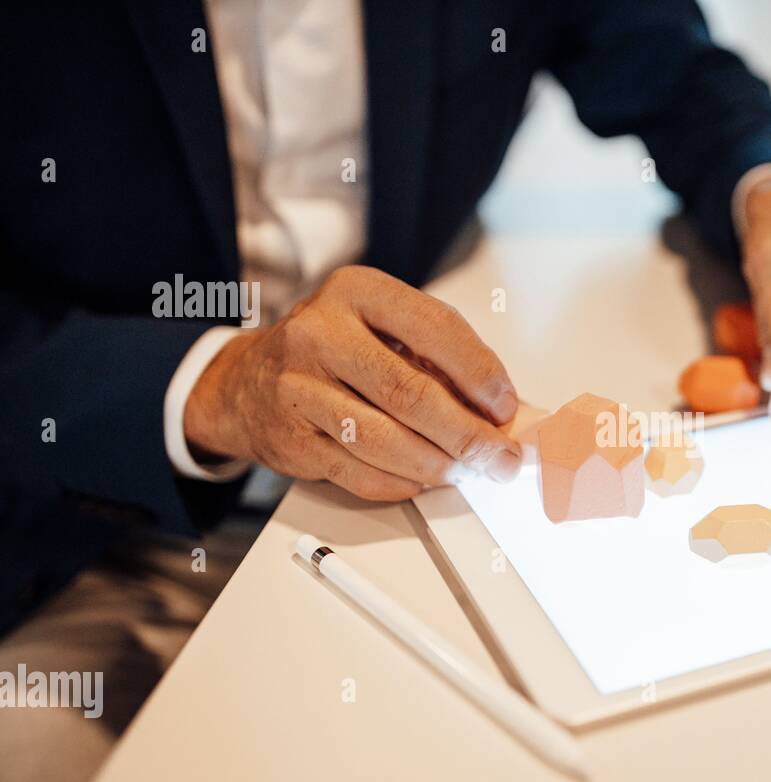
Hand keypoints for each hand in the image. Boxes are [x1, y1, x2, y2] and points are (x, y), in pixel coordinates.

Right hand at [184, 265, 521, 500]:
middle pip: (411, 394)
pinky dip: (401, 482)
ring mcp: (299, 387)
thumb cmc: (331, 351)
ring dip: (438, 464)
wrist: (246, 382)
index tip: (506, 405)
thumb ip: (435, 356)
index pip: (435, 329)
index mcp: (356, 291)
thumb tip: (496, 409)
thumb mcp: (380, 327)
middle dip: (467, 434)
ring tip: (468, 471)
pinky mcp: (291, 437)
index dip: (480, 374)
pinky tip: (422, 478)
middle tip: (499, 455)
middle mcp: (320, 333)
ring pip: (385, 441)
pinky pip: (360, 472)